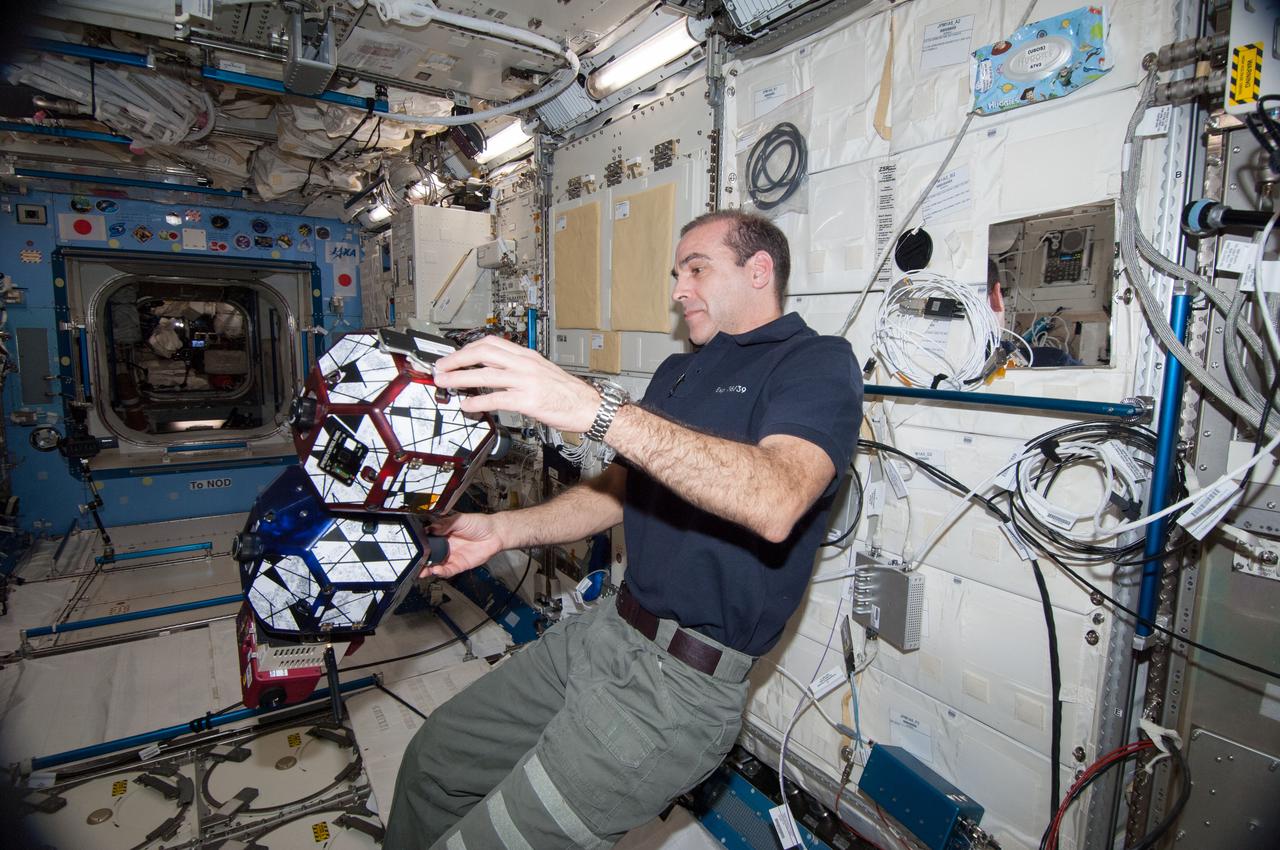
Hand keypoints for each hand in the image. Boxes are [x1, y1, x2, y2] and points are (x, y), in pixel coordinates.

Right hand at [420, 512, 504, 578]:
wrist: (495, 533)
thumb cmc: (479, 524)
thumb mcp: (460, 519)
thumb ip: (445, 524)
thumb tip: (431, 528)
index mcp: (442, 533)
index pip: (426, 540)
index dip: (419, 544)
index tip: (411, 546)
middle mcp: (445, 546)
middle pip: (428, 555)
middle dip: (419, 559)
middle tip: (412, 561)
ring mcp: (451, 556)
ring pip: (435, 565)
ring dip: (427, 569)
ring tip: (420, 569)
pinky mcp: (459, 565)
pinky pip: (447, 571)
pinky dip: (441, 572)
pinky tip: (436, 570)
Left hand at [432, 336, 600, 432]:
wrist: (590, 406)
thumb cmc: (568, 393)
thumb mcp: (542, 372)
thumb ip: (519, 369)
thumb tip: (495, 372)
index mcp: (527, 355)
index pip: (491, 343)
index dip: (467, 348)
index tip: (453, 356)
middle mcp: (525, 364)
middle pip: (483, 352)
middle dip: (457, 359)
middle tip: (441, 367)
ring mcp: (526, 381)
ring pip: (485, 374)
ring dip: (460, 378)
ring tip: (445, 383)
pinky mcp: (528, 400)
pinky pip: (496, 398)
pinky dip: (477, 401)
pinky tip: (467, 405)